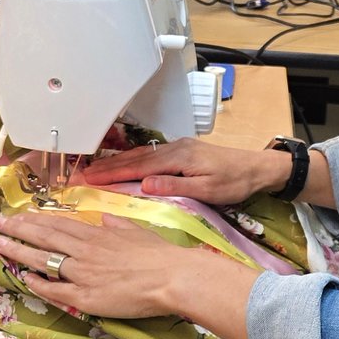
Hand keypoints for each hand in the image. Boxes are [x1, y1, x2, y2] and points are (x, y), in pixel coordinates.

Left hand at [0, 210, 256, 338]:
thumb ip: (119, 226)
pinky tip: (23, 279)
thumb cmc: (160, 255)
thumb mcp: (138, 232)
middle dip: (19, 230)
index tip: (18, 215)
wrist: (171, 276)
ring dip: (19, 251)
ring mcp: (82, 273)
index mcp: (97, 234)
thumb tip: (108, 219)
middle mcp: (84, 250)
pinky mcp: (85, 297)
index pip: (58, 224)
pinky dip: (38, 284)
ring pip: (43, 260)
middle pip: (44, 237)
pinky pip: (55, 290)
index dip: (36, 220)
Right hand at [80, 137, 282, 205]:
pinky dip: (132, 160)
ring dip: (116, 162)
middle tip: (81, 173)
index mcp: (178, 158)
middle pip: (134, 158)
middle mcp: (174, 149)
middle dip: (106, 166)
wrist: (257, 168)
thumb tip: (144, 184)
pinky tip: (124, 165)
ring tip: (94, 169)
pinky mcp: (182, 151)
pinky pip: (150, 155)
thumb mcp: (207, 190)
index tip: (89, 178)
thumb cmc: (235, 182)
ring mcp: (177, 148)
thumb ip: (174, 187)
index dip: (111, 173)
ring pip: (140, 155)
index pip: (137, 166)